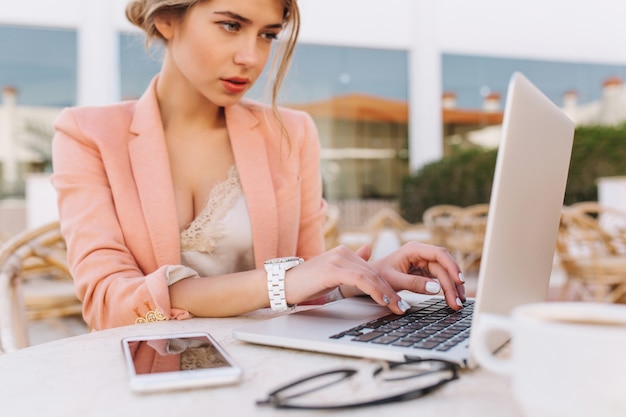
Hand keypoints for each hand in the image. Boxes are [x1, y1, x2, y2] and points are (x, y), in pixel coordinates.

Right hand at [284, 245, 409, 314]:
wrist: (282, 284)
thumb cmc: (305, 283)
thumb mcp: (331, 273)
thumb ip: (350, 264)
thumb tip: (368, 251)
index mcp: (344, 253)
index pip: (372, 269)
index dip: (387, 285)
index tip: (398, 299)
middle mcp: (342, 253)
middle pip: (374, 272)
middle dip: (391, 291)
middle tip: (403, 307)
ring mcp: (337, 259)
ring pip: (370, 276)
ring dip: (386, 293)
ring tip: (397, 307)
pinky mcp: (332, 270)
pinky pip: (360, 280)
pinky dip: (374, 290)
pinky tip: (382, 300)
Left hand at [370, 241, 465, 309]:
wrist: (369, 279)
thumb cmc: (378, 276)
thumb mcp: (394, 281)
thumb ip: (413, 284)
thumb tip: (435, 288)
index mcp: (413, 249)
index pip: (438, 254)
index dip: (451, 266)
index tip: (458, 280)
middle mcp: (421, 253)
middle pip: (444, 267)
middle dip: (452, 284)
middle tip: (457, 302)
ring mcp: (424, 262)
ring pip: (444, 273)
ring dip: (452, 288)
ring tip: (457, 304)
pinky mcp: (425, 271)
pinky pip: (440, 279)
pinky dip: (446, 289)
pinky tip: (452, 299)